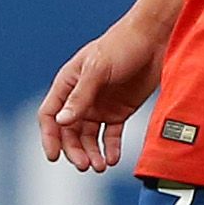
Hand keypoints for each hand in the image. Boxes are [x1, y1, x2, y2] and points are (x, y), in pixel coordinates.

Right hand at [38, 16, 162, 172]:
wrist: (154, 38)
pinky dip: (111, 148)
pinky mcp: (120, 111)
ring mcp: (100, 106)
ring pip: (89, 137)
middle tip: (85, 165)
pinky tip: (113, 159)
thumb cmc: (121, 45)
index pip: (50, 115)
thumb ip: (80, 97)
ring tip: (101, 166)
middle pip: (69, 132)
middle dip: (74, 150)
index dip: (49, 137)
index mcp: (68, 84)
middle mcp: (81, 98)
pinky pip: (111, 136)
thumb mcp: (97, 69)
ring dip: (92, 153)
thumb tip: (62, 122)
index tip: (54, 157)